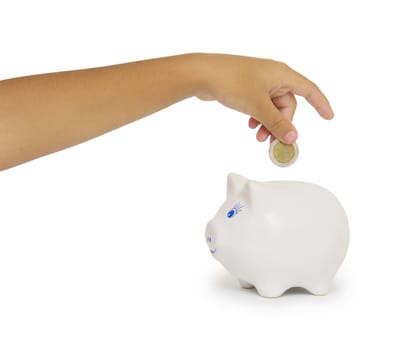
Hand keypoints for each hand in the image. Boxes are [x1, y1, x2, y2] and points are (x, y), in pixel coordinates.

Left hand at [194, 54, 332, 143]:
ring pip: (272, 107)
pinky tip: (250, 126)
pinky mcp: (247, 88)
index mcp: (282, 75)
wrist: (202, 74)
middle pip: (287, 105)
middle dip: (281, 124)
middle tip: (271, 142)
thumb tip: (293, 137)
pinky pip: (260, 105)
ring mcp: (258, 82)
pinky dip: (258, 117)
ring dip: (268, 123)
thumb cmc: (232, 82)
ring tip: (258, 137)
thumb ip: (277, 123)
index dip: (321, 104)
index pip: (309, 90)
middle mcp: (273, 76)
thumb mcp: (258, 106)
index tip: (329, 117)